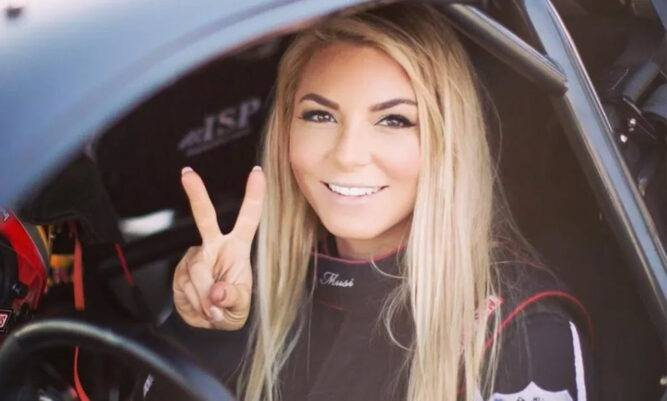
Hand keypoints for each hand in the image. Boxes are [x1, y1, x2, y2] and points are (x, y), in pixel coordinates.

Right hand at [172, 166, 264, 329]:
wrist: (208, 322)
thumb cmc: (230, 307)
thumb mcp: (240, 307)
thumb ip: (232, 299)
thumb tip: (217, 293)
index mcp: (237, 248)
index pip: (248, 219)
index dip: (254, 195)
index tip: (257, 172)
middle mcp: (214, 246)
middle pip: (204, 217)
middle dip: (197, 194)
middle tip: (188, 175)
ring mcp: (194, 257)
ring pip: (197, 273)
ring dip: (204, 297)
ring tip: (212, 309)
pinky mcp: (179, 270)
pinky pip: (184, 287)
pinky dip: (193, 303)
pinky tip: (199, 305)